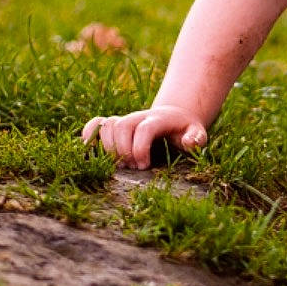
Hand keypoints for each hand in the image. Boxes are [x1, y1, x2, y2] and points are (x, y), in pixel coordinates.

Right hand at [81, 105, 206, 169]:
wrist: (174, 117)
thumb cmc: (185, 130)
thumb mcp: (197, 133)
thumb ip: (197, 138)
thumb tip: (189, 142)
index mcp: (159, 119)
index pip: (144, 129)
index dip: (140, 148)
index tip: (144, 166)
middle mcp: (139, 117)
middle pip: (122, 126)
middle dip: (123, 150)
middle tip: (133, 168)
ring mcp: (126, 120)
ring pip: (107, 125)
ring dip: (108, 148)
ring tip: (120, 165)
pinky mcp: (115, 125)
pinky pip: (96, 123)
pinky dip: (89, 134)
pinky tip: (89, 149)